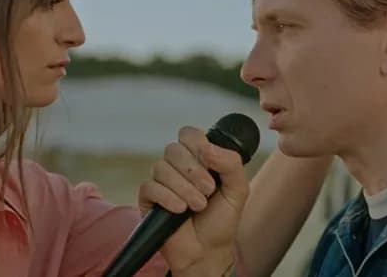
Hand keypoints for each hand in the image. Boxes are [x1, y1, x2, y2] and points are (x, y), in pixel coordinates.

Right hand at [138, 126, 248, 275]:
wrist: (208, 251)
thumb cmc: (221, 220)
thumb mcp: (238, 189)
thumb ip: (231, 163)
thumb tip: (208, 147)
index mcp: (198, 158)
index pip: (189, 134)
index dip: (198, 144)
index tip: (211, 162)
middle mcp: (177, 166)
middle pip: (174, 149)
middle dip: (194, 171)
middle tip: (209, 191)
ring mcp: (161, 182)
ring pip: (161, 168)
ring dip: (184, 188)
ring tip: (198, 206)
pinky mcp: (148, 199)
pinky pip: (150, 187)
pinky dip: (168, 198)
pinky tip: (180, 210)